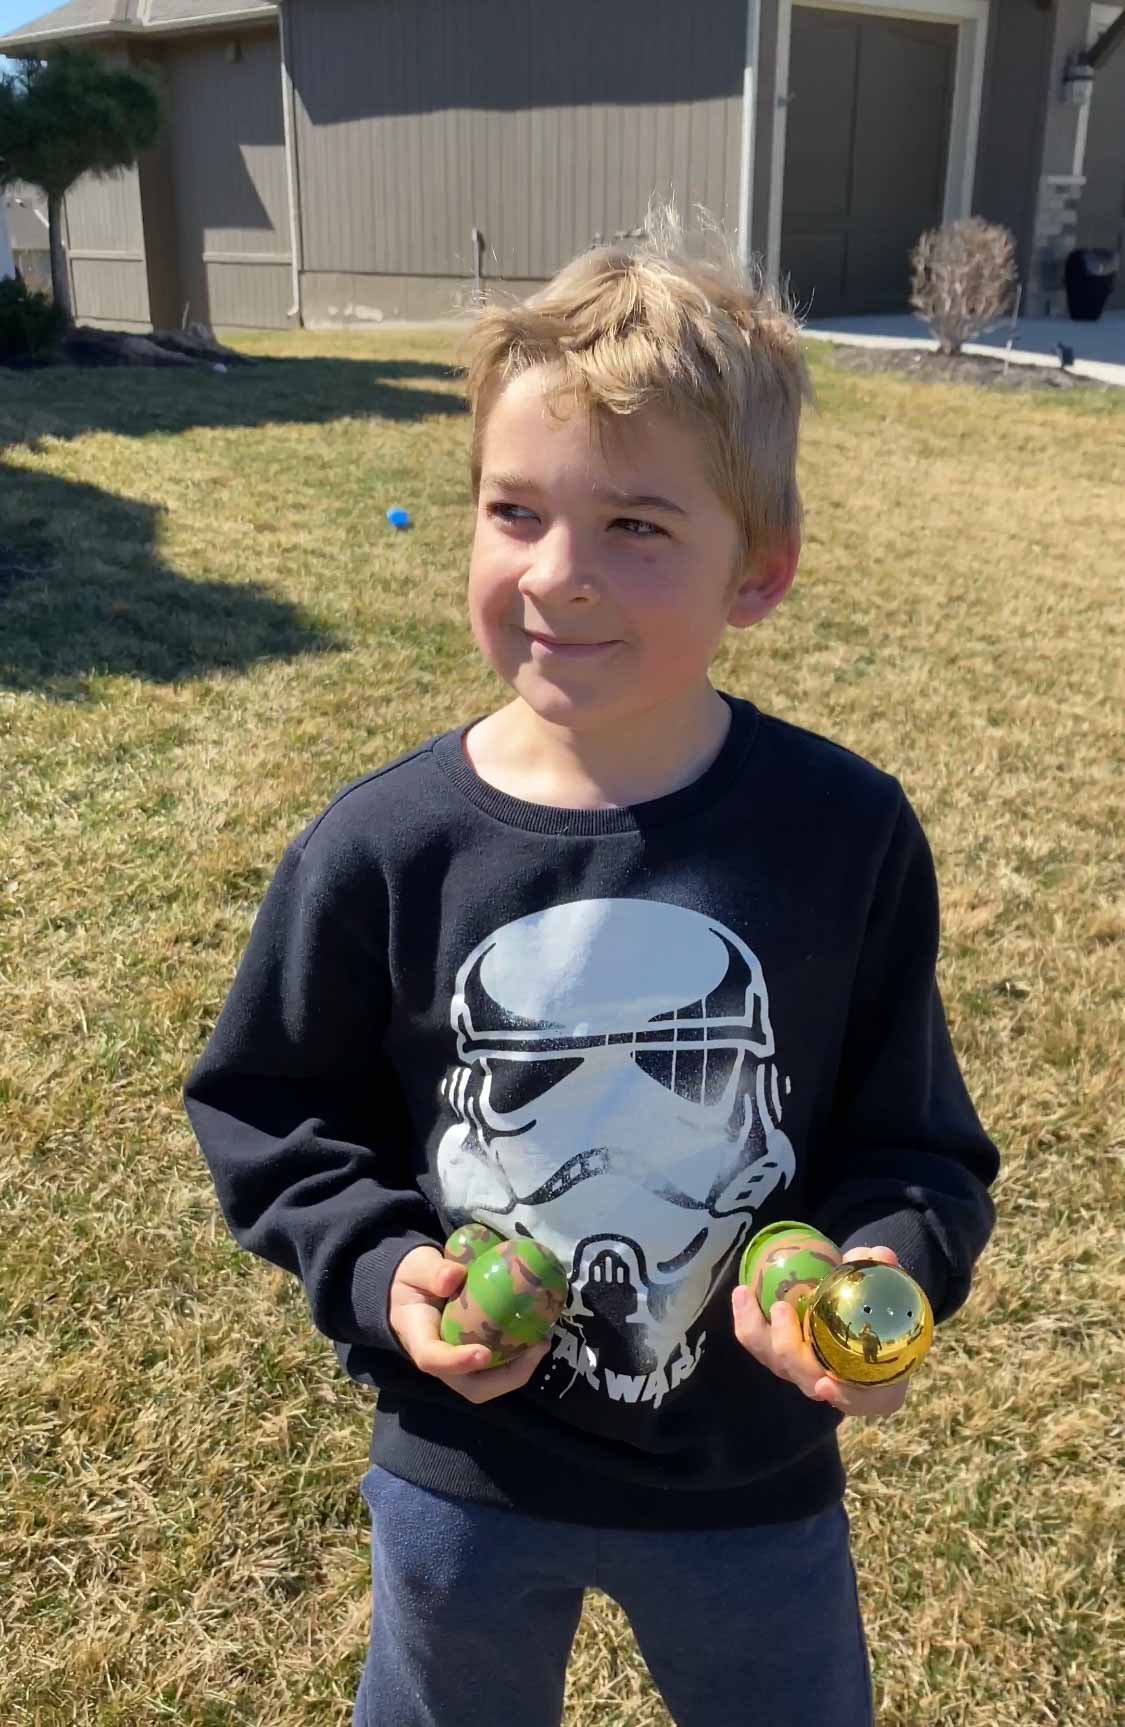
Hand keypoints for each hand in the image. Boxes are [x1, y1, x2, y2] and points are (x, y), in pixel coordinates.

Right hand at [388, 1244, 551, 1403]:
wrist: (412, 1290)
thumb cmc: (413, 1280)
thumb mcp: (416, 1269)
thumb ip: (432, 1272)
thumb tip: (454, 1276)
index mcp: (419, 1339)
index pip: (432, 1360)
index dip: (457, 1362)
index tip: (483, 1354)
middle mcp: (441, 1361)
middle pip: (471, 1387)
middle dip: (506, 1377)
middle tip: (535, 1348)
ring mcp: (460, 1365)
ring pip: (489, 1384)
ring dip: (520, 1370)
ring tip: (543, 1342)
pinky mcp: (476, 1359)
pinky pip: (498, 1369)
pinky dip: (520, 1359)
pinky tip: (539, 1337)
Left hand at [732, 1245, 910, 1419]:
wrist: (869, 1334)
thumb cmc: (885, 1325)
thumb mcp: (895, 1303)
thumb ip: (888, 1278)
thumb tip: (880, 1255)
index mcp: (866, 1385)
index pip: (855, 1398)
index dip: (841, 1395)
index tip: (826, 1384)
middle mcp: (828, 1384)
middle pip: (801, 1373)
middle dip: (786, 1346)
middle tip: (781, 1308)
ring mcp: (800, 1370)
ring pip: (773, 1358)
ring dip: (754, 1328)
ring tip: (744, 1293)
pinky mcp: (781, 1355)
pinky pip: (759, 1342)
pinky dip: (748, 1321)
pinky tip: (743, 1294)